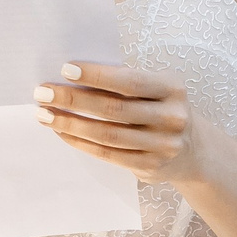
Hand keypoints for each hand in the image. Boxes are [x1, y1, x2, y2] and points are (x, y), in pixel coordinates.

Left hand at [33, 62, 210, 184]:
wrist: (194, 150)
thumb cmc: (160, 108)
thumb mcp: (155, 89)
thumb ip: (123, 83)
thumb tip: (71, 77)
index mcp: (172, 88)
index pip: (129, 81)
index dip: (96, 76)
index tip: (65, 69)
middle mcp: (172, 117)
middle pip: (113, 108)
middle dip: (73, 99)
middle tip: (43, 92)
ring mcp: (163, 145)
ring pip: (107, 134)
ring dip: (70, 123)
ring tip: (44, 114)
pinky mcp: (151, 166)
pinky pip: (107, 154)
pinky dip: (80, 142)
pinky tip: (61, 131)